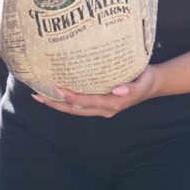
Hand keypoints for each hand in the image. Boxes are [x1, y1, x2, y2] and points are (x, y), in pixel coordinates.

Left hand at [34, 66, 157, 117]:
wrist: (152, 85)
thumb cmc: (146, 80)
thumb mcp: (143, 82)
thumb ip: (131, 88)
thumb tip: (117, 89)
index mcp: (113, 103)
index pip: (87, 102)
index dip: (71, 97)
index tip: (57, 87)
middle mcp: (104, 108)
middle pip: (75, 110)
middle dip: (55, 104)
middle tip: (37, 95)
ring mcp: (101, 108)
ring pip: (75, 109)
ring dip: (57, 104)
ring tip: (39, 96)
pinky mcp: (99, 104)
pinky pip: (79, 105)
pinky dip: (65, 101)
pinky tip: (55, 93)